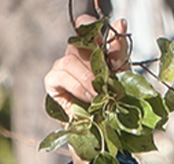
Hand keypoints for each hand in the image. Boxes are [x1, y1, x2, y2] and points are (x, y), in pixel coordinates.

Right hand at [44, 15, 129, 163]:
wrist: (103, 129)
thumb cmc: (112, 101)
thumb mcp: (121, 73)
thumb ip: (119, 50)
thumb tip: (120, 23)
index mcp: (91, 48)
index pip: (85, 25)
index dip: (92, 28)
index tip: (103, 42)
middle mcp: (74, 54)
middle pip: (77, 43)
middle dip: (94, 63)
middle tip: (107, 83)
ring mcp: (61, 67)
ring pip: (69, 61)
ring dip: (87, 79)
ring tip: (98, 96)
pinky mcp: (52, 82)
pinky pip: (60, 76)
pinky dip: (76, 87)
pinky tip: (87, 99)